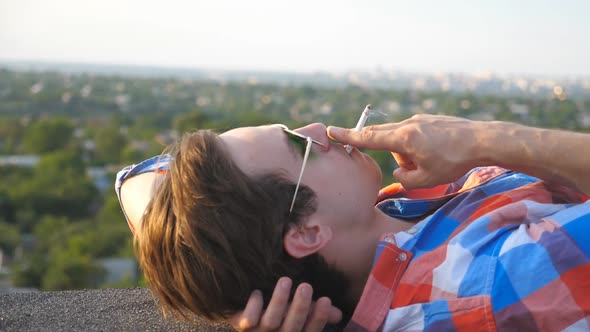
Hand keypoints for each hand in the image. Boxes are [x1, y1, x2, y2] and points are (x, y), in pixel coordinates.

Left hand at [228, 277, 342, 331]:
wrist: (245, 325)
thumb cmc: (278, 320)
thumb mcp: (299, 318)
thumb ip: (315, 313)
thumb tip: (338, 314)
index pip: (311, 331)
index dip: (319, 318)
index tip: (326, 299)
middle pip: (292, 326)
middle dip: (300, 307)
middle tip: (306, 286)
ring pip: (271, 321)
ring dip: (279, 301)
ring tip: (286, 281)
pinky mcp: (243, 328)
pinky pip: (247, 321)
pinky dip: (252, 307)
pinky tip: (257, 293)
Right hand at [328, 114, 488, 189]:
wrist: (483, 140)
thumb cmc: (454, 161)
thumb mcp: (427, 179)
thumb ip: (405, 177)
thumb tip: (400, 169)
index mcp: (404, 139)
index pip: (369, 138)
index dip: (348, 137)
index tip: (330, 131)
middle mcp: (408, 125)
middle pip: (382, 136)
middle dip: (385, 150)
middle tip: (385, 154)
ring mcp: (419, 119)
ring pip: (400, 139)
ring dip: (406, 153)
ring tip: (430, 162)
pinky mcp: (428, 120)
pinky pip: (413, 134)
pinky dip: (416, 147)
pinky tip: (436, 153)